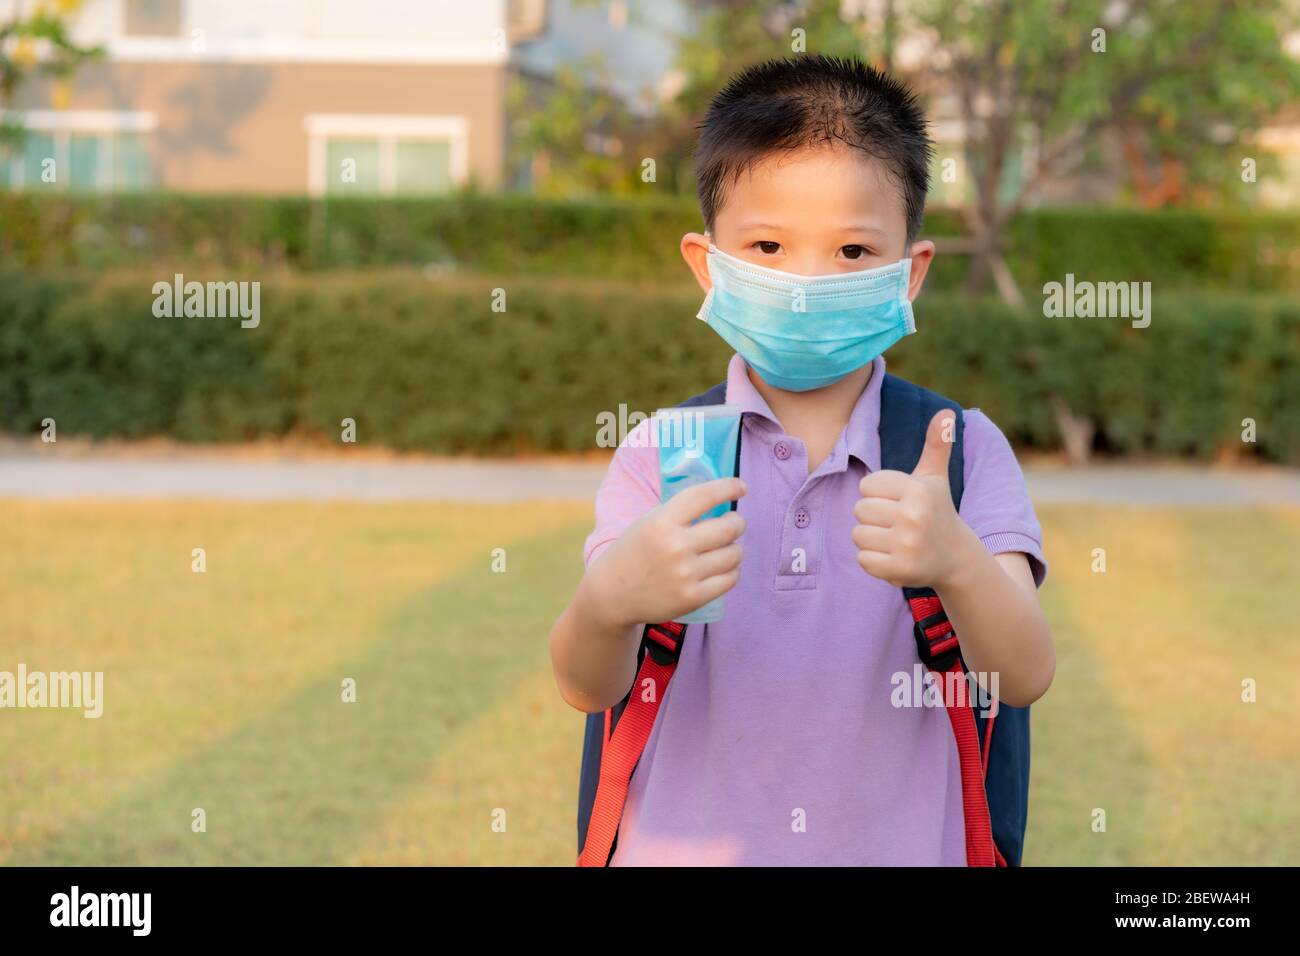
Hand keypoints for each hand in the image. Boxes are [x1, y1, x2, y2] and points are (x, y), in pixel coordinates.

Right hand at [583, 477, 746, 628]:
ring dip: (734, 549)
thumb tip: (721, 502)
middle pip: (729, 528)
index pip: (705, 496)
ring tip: (725, 549)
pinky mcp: (693, 598)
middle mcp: (675, 546)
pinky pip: (730, 578)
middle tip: (734, 523)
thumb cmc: (634, 553)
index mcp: (662, 521)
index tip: (741, 487)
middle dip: (737, 523)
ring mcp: (685, 574)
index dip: (729, 488)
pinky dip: (731, 571)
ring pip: (734, 554)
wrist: (612, 595)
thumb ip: (680, 512)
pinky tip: (721, 568)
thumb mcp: (649, 522)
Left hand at [852, 410, 972, 588]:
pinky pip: (862, 559)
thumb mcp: (935, 477)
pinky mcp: (899, 570)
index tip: (899, 502)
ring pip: (858, 535)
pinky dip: (874, 560)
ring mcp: (907, 545)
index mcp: (919, 489)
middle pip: (859, 509)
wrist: (956, 558)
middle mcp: (914, 516)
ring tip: (895, 539)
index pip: (866, 485)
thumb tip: (946, 412)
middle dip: (873, 516)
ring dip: (872, 539)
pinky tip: (894, 557)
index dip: (878, 494)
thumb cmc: (936, 510)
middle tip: (897, 523)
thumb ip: (937, 444)